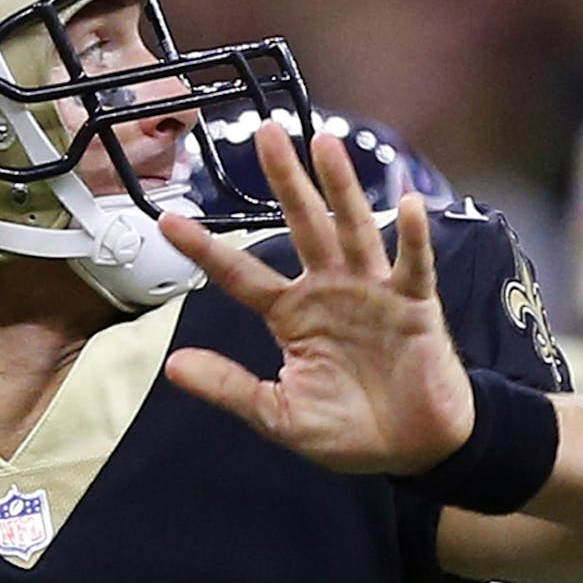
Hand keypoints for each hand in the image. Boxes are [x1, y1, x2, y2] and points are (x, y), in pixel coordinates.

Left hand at [159, 125, 474, 474]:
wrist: (415, 450)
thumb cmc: (349, 430)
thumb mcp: (279, 415)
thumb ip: (231, 388)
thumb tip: (173, 367)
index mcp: (290, 314)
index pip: (240, 274)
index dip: (205, 250)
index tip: (167, 220)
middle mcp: (328, 290)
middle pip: (301, 225)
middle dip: (284, 180)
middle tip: (265, 131)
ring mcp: (372, 292)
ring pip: (353, 229)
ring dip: (341, 187)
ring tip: (324, 143)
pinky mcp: (415, 305)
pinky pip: (412, 266)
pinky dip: (413, 237)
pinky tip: (408, 204)